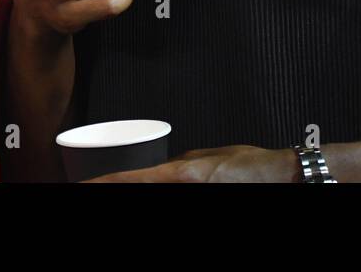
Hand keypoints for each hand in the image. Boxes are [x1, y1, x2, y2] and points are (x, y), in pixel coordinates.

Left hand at [87, 145, 298, 181]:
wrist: (282, 175)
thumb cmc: (250, 165)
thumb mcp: (210, 157)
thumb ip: (183, 165)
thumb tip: (162, 170)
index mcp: (179, 172)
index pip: (127, 180)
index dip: (98, 185)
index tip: (78, 186)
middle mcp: (180, 184)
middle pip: (134, 191)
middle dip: (110, 190)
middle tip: (86, 187)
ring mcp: (194, 194)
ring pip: (148, 198)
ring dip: (128, 193)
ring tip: (105, 188)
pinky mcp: (205, 197)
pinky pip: (171, 203)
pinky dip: (152, 196)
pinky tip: (142, 188)